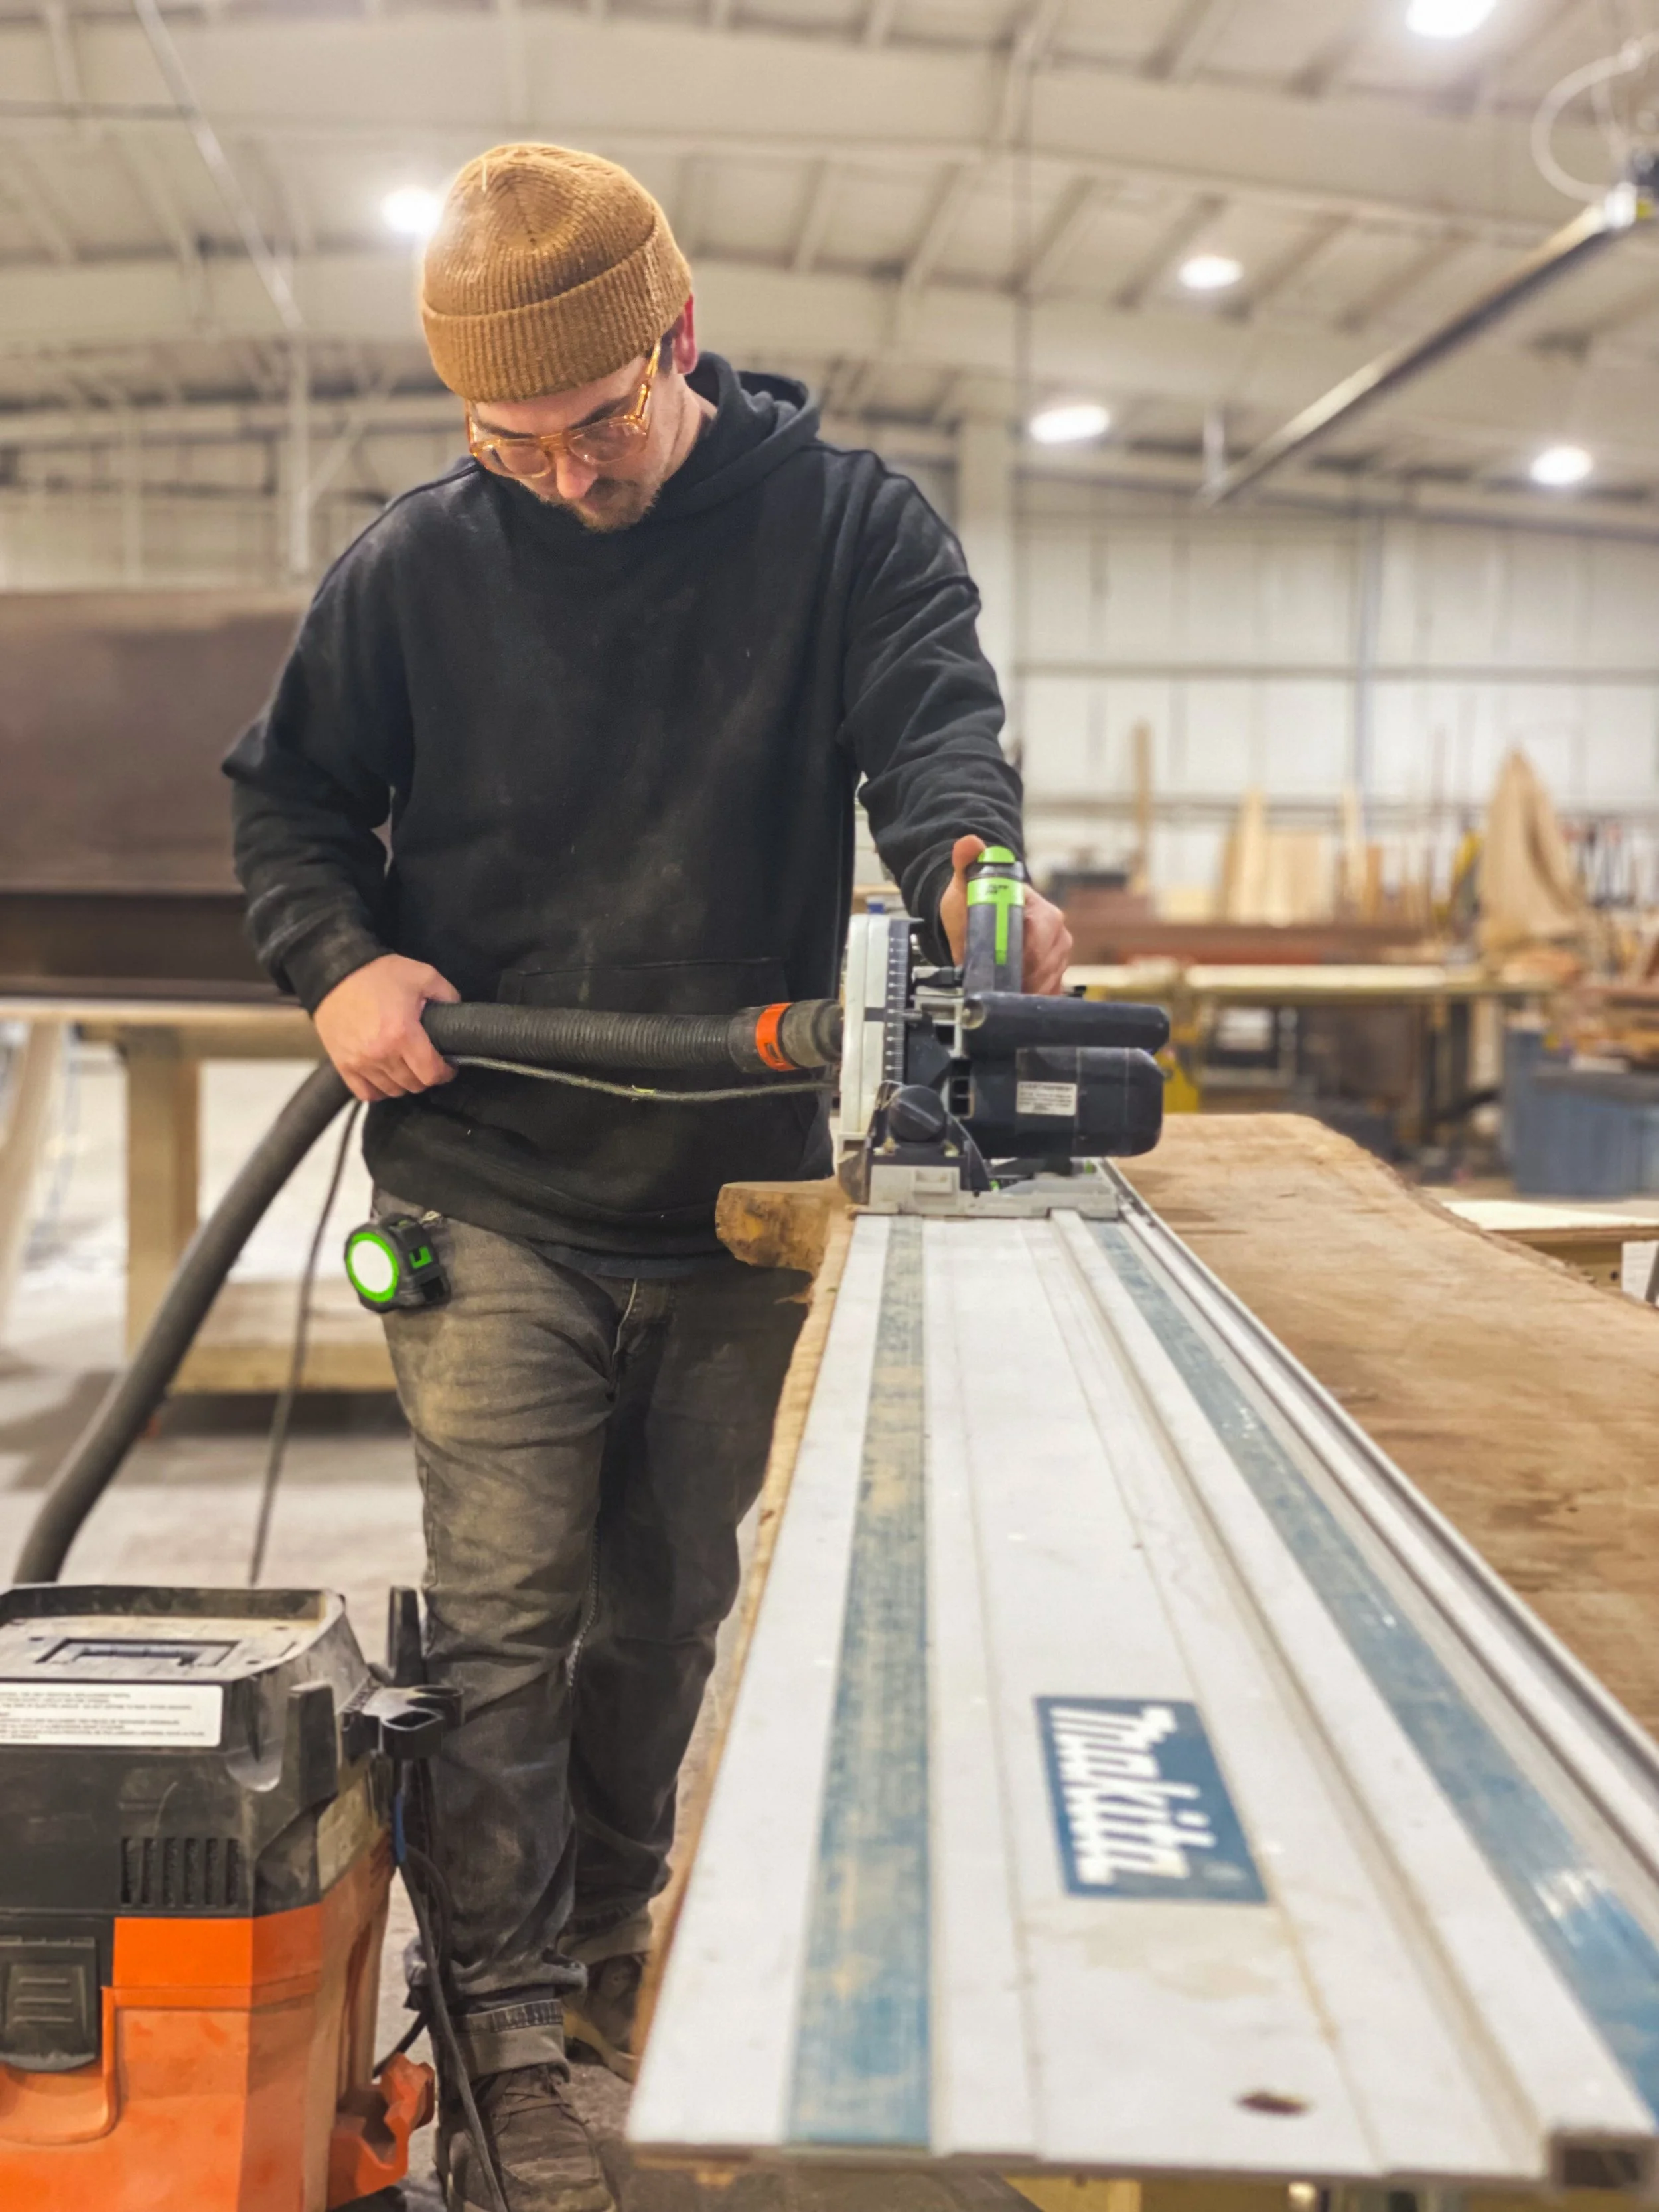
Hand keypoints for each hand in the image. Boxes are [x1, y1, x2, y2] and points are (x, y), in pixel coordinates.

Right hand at [313, 954, 460, 1103]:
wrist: (334, 972)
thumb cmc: (378, 974)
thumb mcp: (422, 975)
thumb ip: (447, 995)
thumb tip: (458, 1014)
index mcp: (403, 1033)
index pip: (431, 1073)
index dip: (445, 1072)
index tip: (448, 1065)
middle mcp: (380, 1054)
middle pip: (413, 1085)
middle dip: (426, 1076)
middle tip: (427, 1062)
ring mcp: (359, 1062)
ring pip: (392, 1091)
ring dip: (404, 1083)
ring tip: (407, 1067)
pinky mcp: (343, 1065)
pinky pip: (366, 1093)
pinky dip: (379, 1090)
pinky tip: (385, 1077)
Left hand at [938, 834, 1072, 995]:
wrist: (977, 917)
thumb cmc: (975, 903)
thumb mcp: (966, 883)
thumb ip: (967, 861)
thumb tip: (968, 844)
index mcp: (1041, 911)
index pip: (1040, 939)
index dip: (1021, 958)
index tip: (1001, 969)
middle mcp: (1057, 932)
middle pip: (1046, 966)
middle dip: (1021, 979)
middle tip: (997, 985)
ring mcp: (1059, 954)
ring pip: (1049, 982)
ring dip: (1026, 990)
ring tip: (1004, 991)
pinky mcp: (1056, 973)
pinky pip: (1050, 992)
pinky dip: (1033, 998)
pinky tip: (1017, 998)